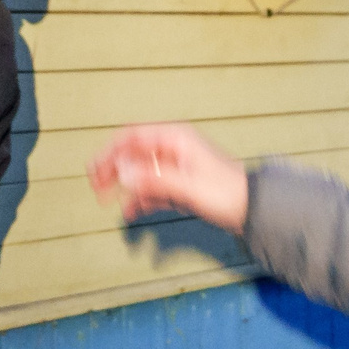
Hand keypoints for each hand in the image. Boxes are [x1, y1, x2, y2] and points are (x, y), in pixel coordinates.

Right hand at [89, 123, 248, 231]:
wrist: (253, 209)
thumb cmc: (227, 192)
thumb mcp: (188, 186)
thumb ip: (154, 179)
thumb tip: (121, 172)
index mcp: (175, 138)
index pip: (132, 137)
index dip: (110, 152)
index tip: (94, 171)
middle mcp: (172, 148)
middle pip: (132, 153)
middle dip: (112, 169)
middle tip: (96, 188)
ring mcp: (175, 167)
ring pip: (139, 172)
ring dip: (124, 185)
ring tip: (108, 202)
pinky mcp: (178, 184)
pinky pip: (152, 187)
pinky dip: (140, 198)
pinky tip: (132, 211)